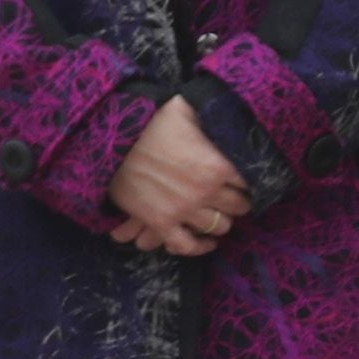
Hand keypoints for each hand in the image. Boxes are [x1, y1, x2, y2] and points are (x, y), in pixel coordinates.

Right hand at [103, 93, 253, 254]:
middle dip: (237, 203)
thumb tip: (222, 111)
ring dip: (220, 222)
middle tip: (231, 198)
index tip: (241, 180)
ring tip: (218, 217)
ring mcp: (183, 210)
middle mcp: (205, 191)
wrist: (109, 141)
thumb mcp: (184, 110)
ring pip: (218, 227)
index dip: (247, 180)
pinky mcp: (160, 222)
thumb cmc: (147, 122)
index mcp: (217, 164)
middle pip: (238, 207)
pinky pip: (186, 245)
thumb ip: (208, 115)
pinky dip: (198, 247)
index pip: (249, 181)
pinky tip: (206, 243)